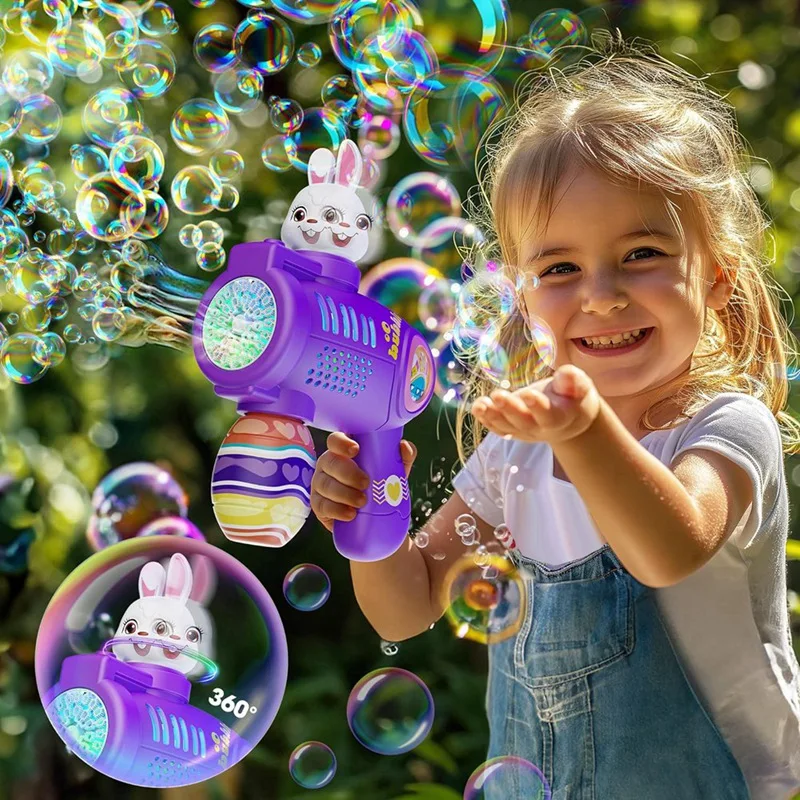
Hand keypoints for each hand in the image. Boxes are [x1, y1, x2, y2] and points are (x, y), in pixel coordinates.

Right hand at [310, 432, 417, 532]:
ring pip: (325, 484)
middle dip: (347, 473)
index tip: (356, 450)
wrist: (374, 519)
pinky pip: (321, 505)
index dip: (342, 443)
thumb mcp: (394, 471)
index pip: (335, 440)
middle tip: (366, 483)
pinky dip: (336, 510)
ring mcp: (319, 483)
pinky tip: (350, 514)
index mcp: (343, 451)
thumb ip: (402, 457)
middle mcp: (328, 464)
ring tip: (362, 502)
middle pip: (330, 462)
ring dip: (343, 493)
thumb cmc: (380, 485)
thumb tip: (404, 446)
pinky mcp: (317, 504)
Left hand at [470, 364, 600, 445]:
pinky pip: (498, 427)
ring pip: (507, 427)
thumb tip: (566, 373)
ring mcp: (524, 431)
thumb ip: (574, 381)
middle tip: (498, 394)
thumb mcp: (580, 386)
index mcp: (560, 417)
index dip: (538, 406)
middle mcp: (540, 428)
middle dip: (509, 409)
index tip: (528, 394)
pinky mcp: (512, 428)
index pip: (549, 415)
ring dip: (492, 416)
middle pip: (523, 422)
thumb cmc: (574, 396)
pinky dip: (486, 419)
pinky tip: (477, 408)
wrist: (568, 417)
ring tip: (480, 405)